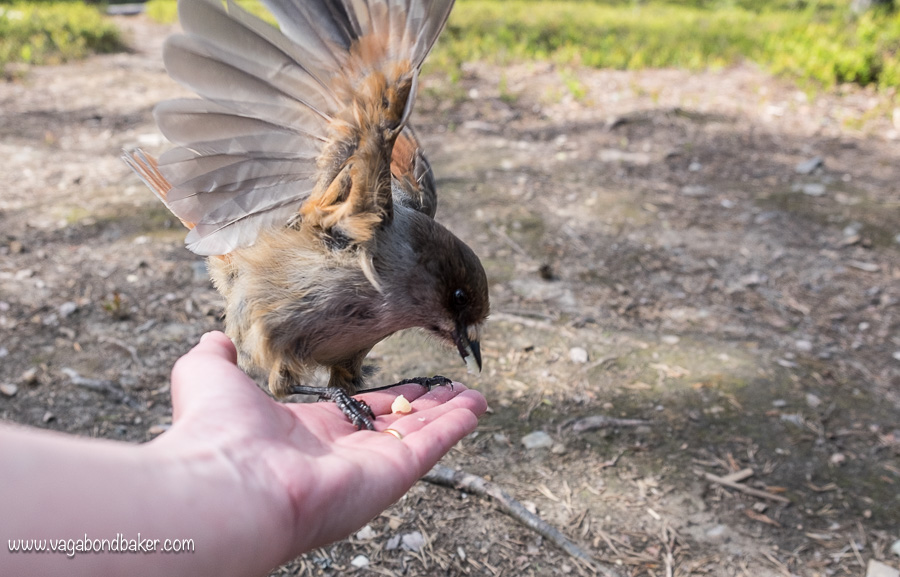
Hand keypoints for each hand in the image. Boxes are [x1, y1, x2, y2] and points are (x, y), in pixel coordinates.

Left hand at [150, 331, 486, 561]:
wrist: (228, 480)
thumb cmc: (215, 431)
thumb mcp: (207, 376)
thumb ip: (215, 356)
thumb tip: (214, 339)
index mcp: (309, 432)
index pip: (361, 413)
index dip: (389, 399)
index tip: (411, 386)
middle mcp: (343, 452)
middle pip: (398, 426)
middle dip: (428, 408)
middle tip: (454, 391)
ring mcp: (369, 465)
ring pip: (420, 435)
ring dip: (449, 415)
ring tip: (475, 397)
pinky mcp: (390, 474)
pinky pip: (431, 447)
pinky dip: (455, 427)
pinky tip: (474, 408)